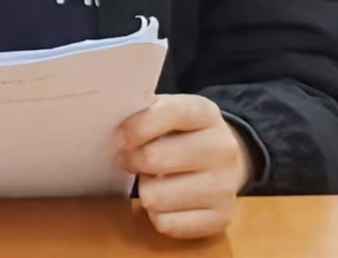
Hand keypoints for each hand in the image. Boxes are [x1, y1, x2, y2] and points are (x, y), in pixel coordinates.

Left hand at [117, 94, 252, 239]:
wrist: (228, 163)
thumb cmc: (183, 134)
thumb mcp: (169, 112)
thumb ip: (144, 113)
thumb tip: (109, 121)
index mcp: (205, 113)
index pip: (172, 113)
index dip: (138, 125)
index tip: (118, 137)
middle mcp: (222, 148)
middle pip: (154, 158)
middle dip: (132, 161)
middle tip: (130, 161)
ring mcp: (225, 186)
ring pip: (154, 197)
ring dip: (145, 191)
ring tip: (153, 182)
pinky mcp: (221, 219)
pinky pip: (166, 224)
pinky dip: (157, 216)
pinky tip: (165, 203)